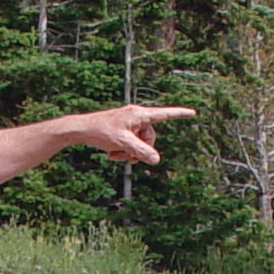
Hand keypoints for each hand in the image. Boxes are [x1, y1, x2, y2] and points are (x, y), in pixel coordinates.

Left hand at [70, 104, 194, 165]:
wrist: (80, 129)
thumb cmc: (101, 131)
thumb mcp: (123, 144)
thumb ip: (141, 152)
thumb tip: (156, 160)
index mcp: (139, 115)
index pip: (164, 114)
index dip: (179, 115)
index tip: (192, 113)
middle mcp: (136, 116)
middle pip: (150, 137)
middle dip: (140, 150)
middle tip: (127, 158)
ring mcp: (129, 123)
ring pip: (139, 143)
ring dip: (129, 153)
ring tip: (115, 156)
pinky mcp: (122, 129)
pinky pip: (130, 143)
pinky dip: (123, 151)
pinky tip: (111, 155)